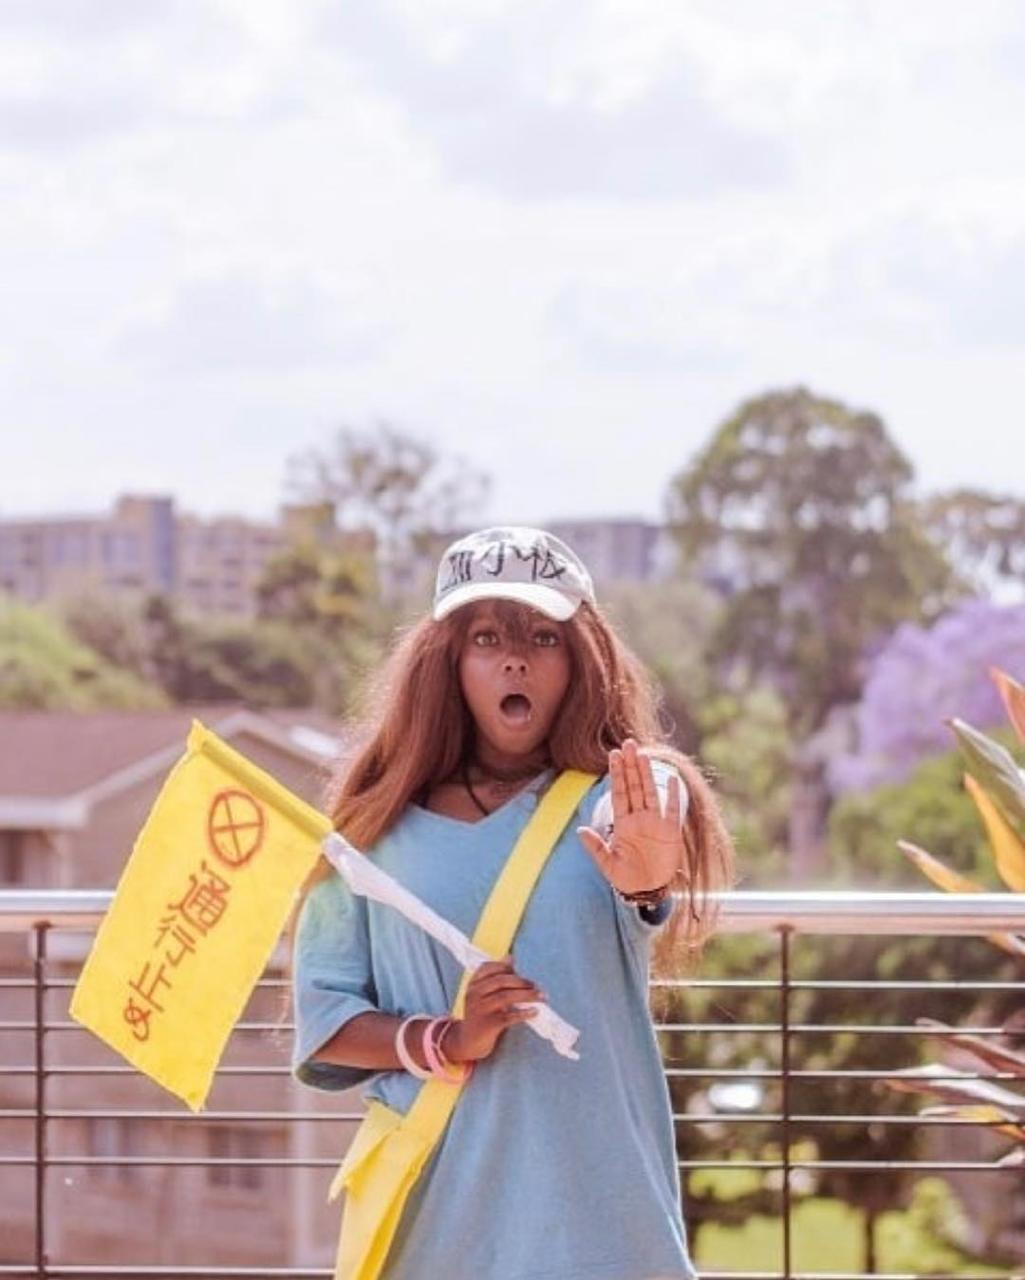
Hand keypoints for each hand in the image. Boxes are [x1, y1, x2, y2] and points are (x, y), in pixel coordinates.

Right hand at [444, 957, 544, 1062]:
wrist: (467, 1041)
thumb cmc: (480, 1014)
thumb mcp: (483, 994)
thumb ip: (496, 977)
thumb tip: (510, 957)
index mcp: (473, 984)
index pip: (487, 967)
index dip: (505, 967)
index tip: (519, 972)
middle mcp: (474, 994)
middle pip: (500, 981)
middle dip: (521, 981)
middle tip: (536, 986)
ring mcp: (480, 1009)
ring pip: (506, 997)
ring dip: (527, 995)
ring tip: (541, 997)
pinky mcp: (487, 1025)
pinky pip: (509, 1016)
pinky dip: (524, 1013)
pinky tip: (534, 1012)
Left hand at [576, 738, 685, 896]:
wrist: (647, 890)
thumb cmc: (626, 877)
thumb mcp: (608, 864)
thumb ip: (596, 847)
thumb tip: (580, 830)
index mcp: (622, 824)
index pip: (619, 793)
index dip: (617, 774)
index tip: (613, 754)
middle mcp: (638, 818)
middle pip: (634, 786)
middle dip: (630, 765)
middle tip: (627, 743)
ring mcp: (655, 823)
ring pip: (650, 793)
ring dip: (646, 774)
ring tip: (642, 755)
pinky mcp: (671, 832)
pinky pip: (672, 810)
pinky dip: (673, 795)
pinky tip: (671, 778)